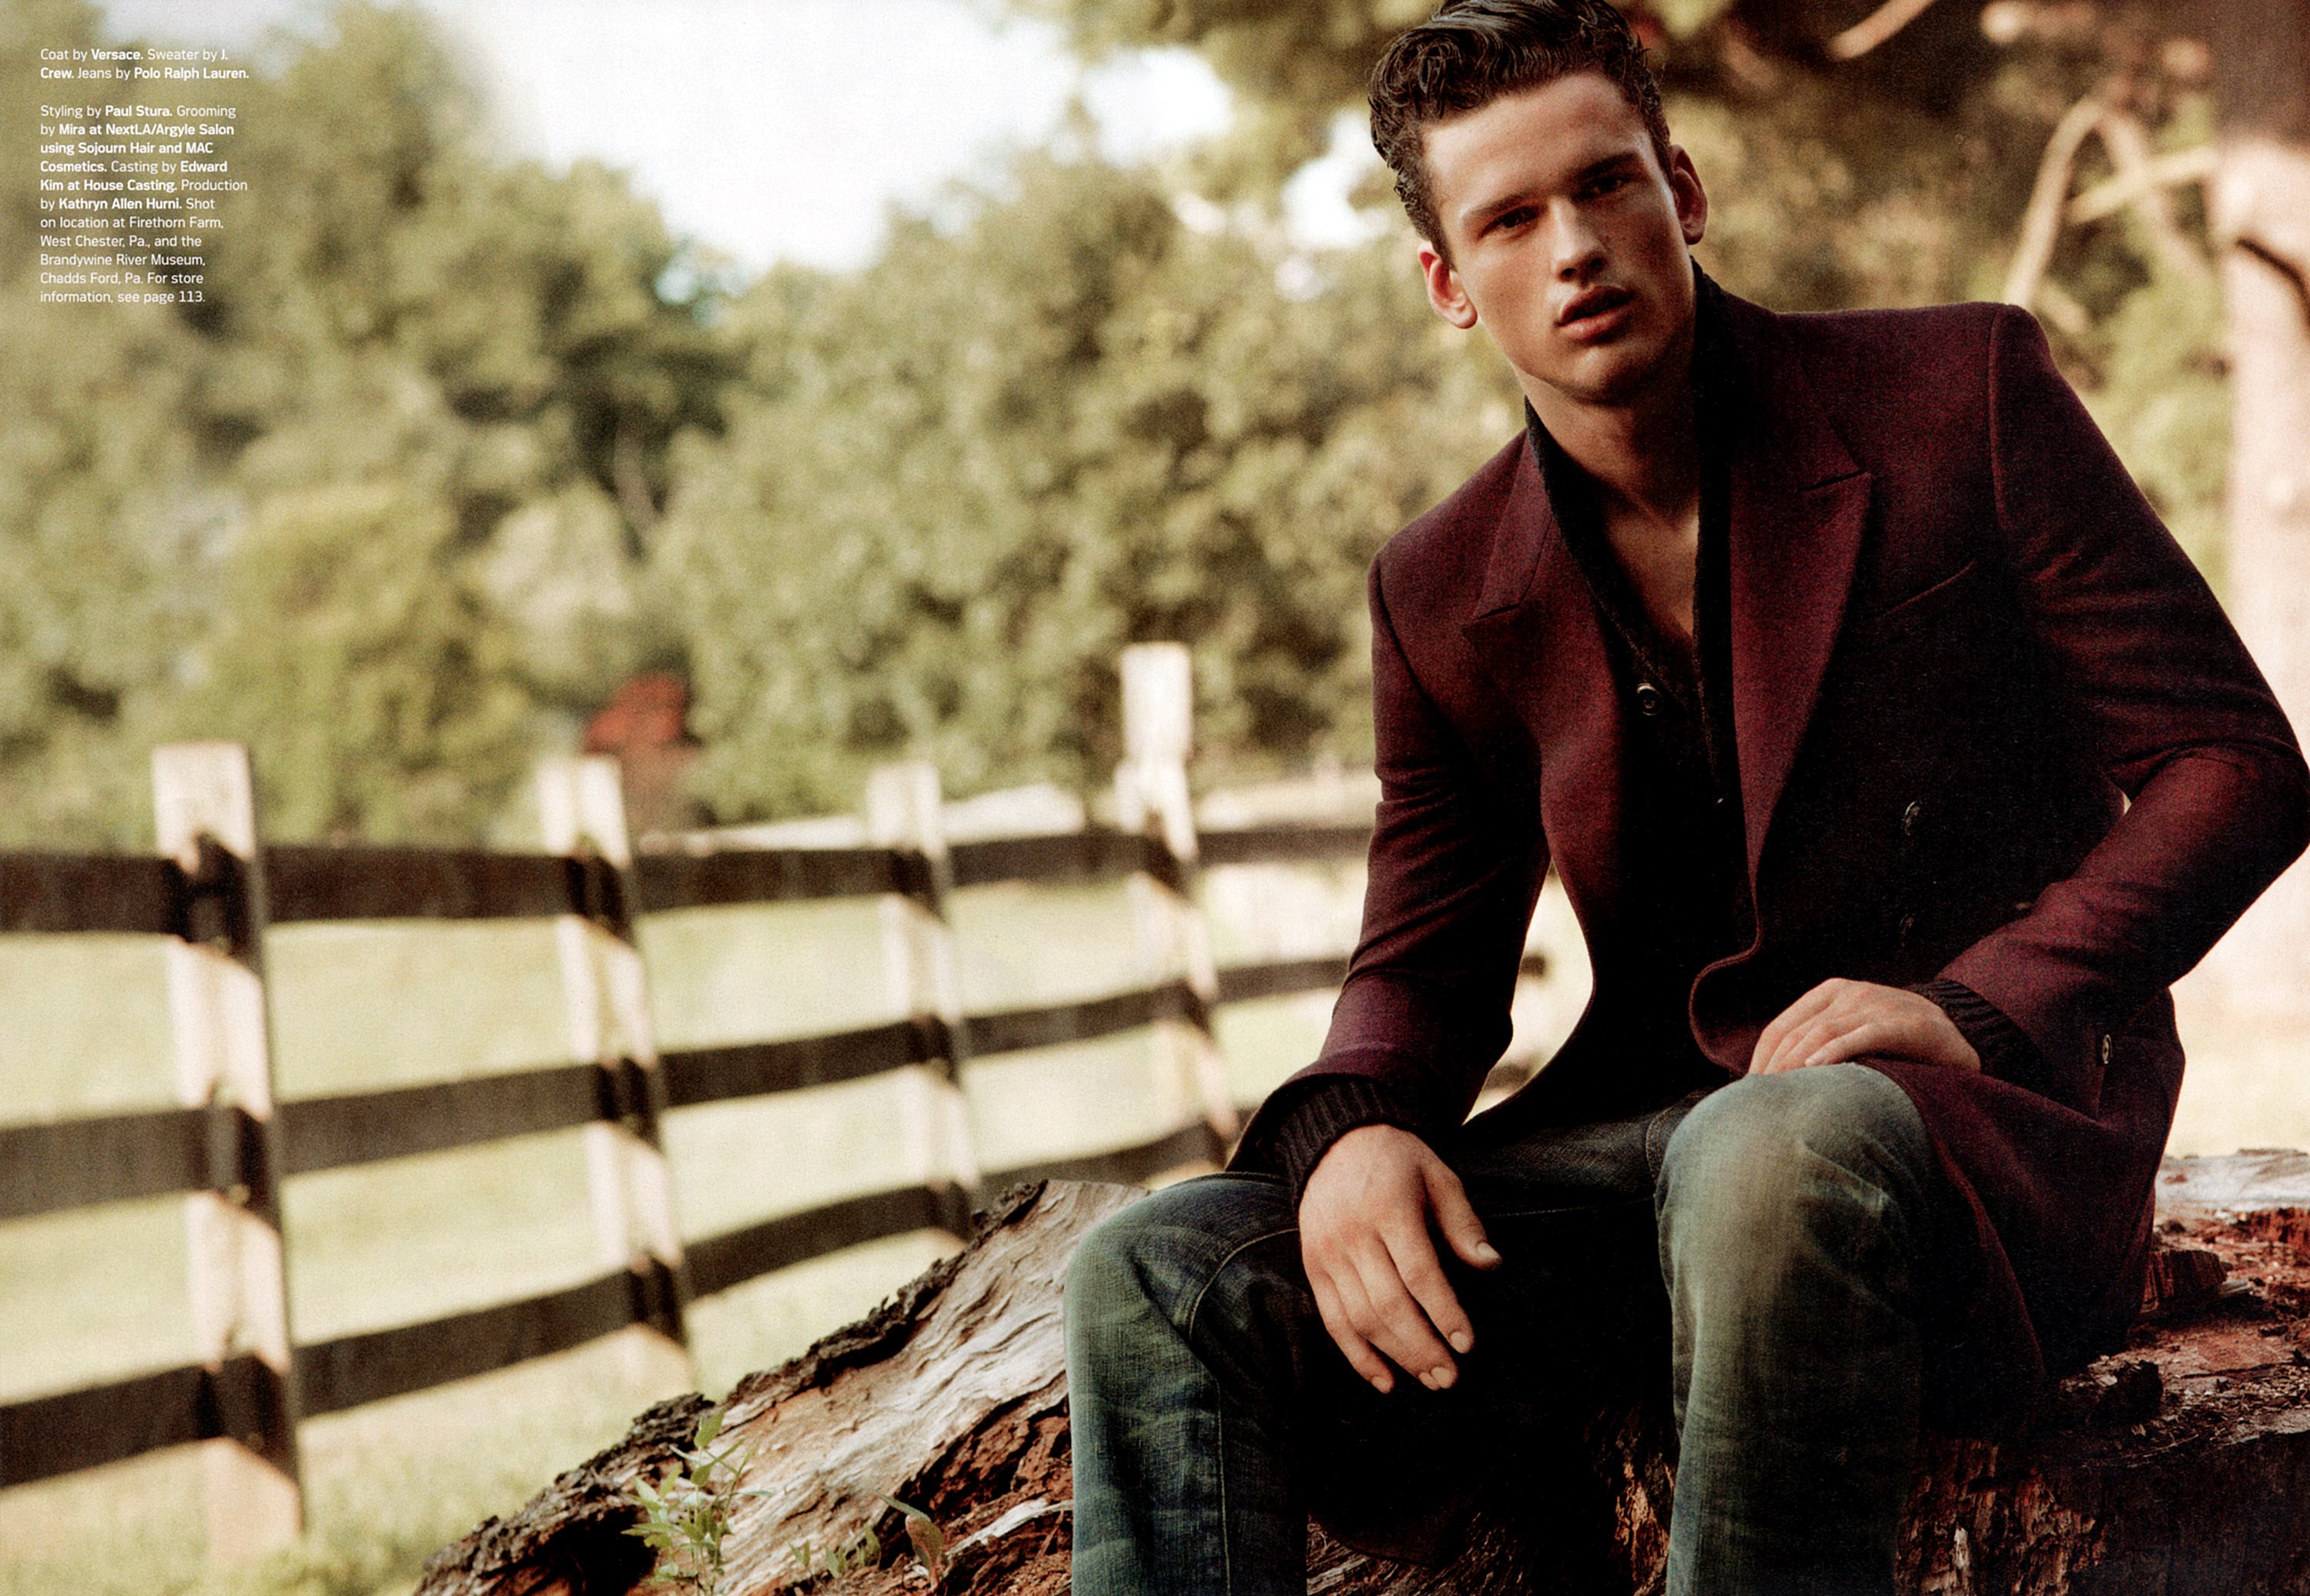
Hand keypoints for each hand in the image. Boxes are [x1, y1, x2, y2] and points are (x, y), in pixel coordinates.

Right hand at [1299, 1124, 1500, 1394]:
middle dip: (1422, 1347)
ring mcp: (1327, 1253)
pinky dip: (1356, 1355)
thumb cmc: (1399, 1161)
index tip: (1467, 1343)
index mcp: (1388, 1209)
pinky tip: (1384, 1380)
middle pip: (1388, 1304)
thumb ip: (1463, 1222)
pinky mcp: (1313, 1266)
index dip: (1444, 1311)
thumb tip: (1491, 1265)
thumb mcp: (1438, 1176)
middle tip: (1450, 1376)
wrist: (1335, 1140)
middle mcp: (1352, 1234)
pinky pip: (1332, 1319)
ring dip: (1396, 1356)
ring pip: (1360, 1318)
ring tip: (1430, 1379)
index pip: (1418, 1272)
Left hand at [1751, 978, 1981, 1074]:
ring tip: (1780, 1090)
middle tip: (1762, 1101)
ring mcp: (1874, 1005)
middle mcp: (1848, 994)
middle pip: (1796, 1033)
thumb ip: (1820, 1045)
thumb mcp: (1853, 1033)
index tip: (1751, 1090)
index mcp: (1829, 994)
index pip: (1780, 1027)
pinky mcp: (1900, 1023)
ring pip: (1821, 1033)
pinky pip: (1860, 1035)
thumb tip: (1777, 1084)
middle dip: (1774, 1067)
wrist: (1957, 1032)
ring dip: (1795, 1063)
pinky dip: (1835, 1050)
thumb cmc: (1897, 1041)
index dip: (1761, 1059)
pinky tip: (1815, 1067)